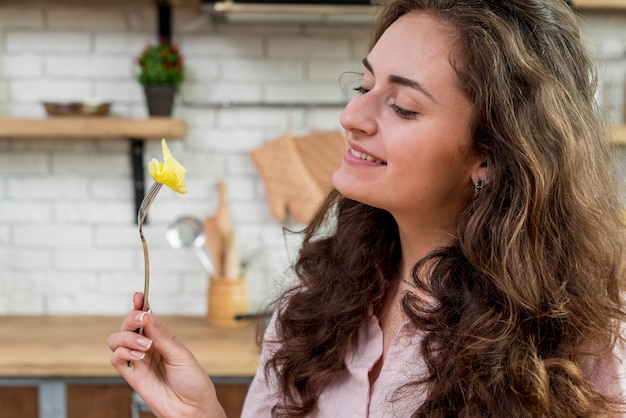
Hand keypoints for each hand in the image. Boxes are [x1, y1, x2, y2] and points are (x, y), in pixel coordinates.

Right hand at [108, 293, 225, 417]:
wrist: (192, 408)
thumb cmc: (192, 381)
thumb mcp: (180, 353)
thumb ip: (161, 335)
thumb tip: (148, 314)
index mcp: (161, 338)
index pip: (146, 317)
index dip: (140, 305)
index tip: (138, 295)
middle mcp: (147, 347)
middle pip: (127, 324)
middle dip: (131, 317)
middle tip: (143, 318)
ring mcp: (137, 360)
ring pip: (116, 339)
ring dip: (127, 336)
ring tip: (145, 345)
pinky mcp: (131, 375)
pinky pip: (115, 358)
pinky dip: (123, 351)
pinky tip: (139, 355)